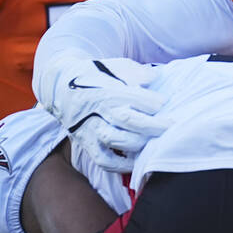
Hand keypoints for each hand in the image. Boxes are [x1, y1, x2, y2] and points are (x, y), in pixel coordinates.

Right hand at [41, 57, 170, 172]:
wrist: (60, 86)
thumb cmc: (96, 75)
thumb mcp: (114, 66)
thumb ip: (135, 72)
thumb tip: (154, 77)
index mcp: (106, 89)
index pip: (134, 97)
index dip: (153, 102)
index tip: (166, 104)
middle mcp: (98, 110)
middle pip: (128, 120)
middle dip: (154, 125)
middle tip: (172, 126)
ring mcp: (90, 128)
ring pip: (115, 140)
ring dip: (139, 143)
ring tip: (155, 142)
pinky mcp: (86, 143)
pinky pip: (103, 161)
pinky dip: (121, 165)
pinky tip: (137, 162)